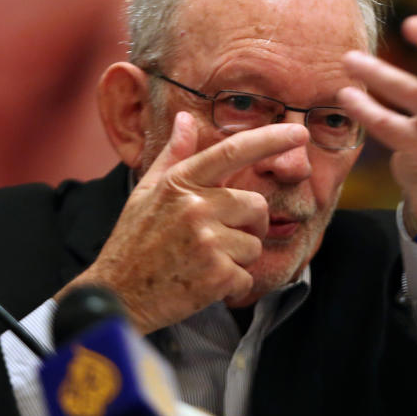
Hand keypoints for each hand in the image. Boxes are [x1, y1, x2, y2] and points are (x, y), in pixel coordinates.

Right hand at [59, 111, 308, 332]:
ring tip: (202, 263)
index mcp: (180, 183)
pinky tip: (202, 284)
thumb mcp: (146, 193)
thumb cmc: (134, 242)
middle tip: (218, 240)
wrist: (117, 296)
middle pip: (256, 206)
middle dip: (249, 225)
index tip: (300, 131)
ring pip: (254, 244)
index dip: (271, 139)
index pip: (233, 151)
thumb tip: (185, 118)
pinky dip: (232, 284)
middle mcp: (196, 207)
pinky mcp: (216, 276)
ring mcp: (207, 242)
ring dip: (237, 258)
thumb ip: (173, 156)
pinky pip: (247, 275)